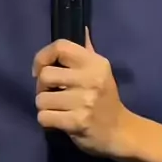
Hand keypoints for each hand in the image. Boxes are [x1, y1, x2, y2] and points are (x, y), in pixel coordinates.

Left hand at [33, 29, 129, 156]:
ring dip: (45, 107)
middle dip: (42, 87)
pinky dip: (47, 121)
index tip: (40, 70)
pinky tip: (59, 121)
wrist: (121, 132)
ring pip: (41, 99)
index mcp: (95, 63)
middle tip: (52, 95)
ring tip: (58, 110)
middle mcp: (91, 79)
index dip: (42, 57)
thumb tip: (82, 28)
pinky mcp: (77, 122)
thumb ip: (88, 52)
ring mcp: (84, 101)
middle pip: (45, 75)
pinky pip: (44, 117)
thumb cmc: (106, 101)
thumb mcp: (101, 72)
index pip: (60, 47)